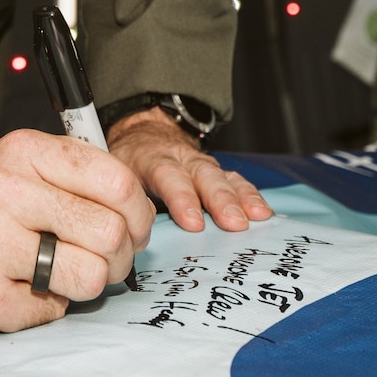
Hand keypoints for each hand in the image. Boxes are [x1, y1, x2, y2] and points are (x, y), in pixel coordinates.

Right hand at [0, 133, 152, 333]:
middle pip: (111, 233)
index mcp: (23, 152)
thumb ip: (73, 176)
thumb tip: (138, 212)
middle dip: (120, 257)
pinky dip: (43, 308)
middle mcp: (4, 192)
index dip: (139, 214)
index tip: (132, 228)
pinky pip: (52, 311)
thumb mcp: (16, 165)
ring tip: (61, 277)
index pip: (118, 182)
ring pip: (92, 276)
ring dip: (86, 286)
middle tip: (103, 262)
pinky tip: (17, 290)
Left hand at [106, 106, 271, 232]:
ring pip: (222, 177)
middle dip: (220, 200)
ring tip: (255, 217)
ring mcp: (200, 164)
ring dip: (240, 199)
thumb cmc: (129, 165)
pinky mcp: (215, 172)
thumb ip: (123, 202)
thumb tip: (127, 241)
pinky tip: (262, 212)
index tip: (193, 222)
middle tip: (233, 223)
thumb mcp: (115, 177)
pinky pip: (236, 181)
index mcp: (151, 159)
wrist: (142, 135)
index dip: (182, 197)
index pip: (168, 175)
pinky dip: (250, 196)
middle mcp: (181, 158)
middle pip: (202, 176)